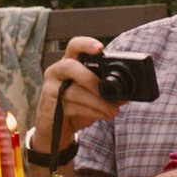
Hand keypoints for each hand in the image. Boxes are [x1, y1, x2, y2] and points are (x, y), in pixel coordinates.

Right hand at [30, 37, 122, 155]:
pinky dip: (91, 111)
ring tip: (113, 110)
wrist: (54, 132)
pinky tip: (102, 115)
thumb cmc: (75, 109)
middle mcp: (57, 71)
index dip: (86, 44)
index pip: (74, 46)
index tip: (100, 49)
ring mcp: (51, 86)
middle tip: (111, 94)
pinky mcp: (50, 103)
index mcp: (70, 63)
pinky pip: (72, 105)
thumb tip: (126, 97)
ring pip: (75, 91)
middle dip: (92, 80)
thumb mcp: (93, 99)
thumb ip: (106, 94)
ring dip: (98, 102)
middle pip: (71, 66)